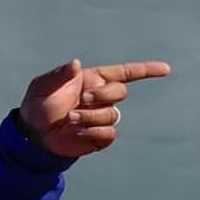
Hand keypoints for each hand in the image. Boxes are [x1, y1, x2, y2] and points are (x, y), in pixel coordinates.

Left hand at [18, 58, 171, 157]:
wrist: (34, 135)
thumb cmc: (38, 105)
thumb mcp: (42, 86)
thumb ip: (59, 75)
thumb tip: (76, 63)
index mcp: (92, 80)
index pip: (125, 73)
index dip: (146, 70)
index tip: (166, 69)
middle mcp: (101, 97)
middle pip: (120, 91)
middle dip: (103, 95)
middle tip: (81, 100)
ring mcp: (102, 117)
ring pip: (113, 114)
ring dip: (92, 116)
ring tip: (70, 119)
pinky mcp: (100, 136)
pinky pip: (109, 133)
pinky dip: (94, 132)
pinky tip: (77, 132)